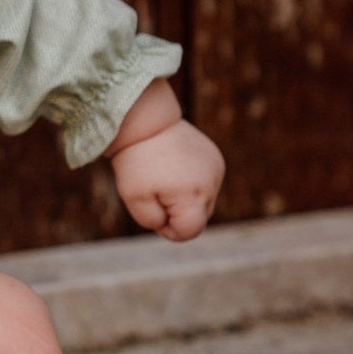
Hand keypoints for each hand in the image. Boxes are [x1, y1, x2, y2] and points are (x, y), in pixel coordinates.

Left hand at [110, 119, 225, 241]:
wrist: (146, 122)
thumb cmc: (136, 162)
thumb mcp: (134, 199)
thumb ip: (153, 221)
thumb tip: (169, 225)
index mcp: (193, 196)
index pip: (190, 231)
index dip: (169, 230)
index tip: (153, 212)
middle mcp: (211, 184)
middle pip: (198, 218)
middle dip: (176, 213)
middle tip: (155, 191)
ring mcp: (217, 170)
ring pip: (202, 201)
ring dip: (184, 197)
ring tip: (165, 176)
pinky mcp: (216, 158)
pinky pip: (205, 183)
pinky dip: (190, 182)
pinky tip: (175, 167)